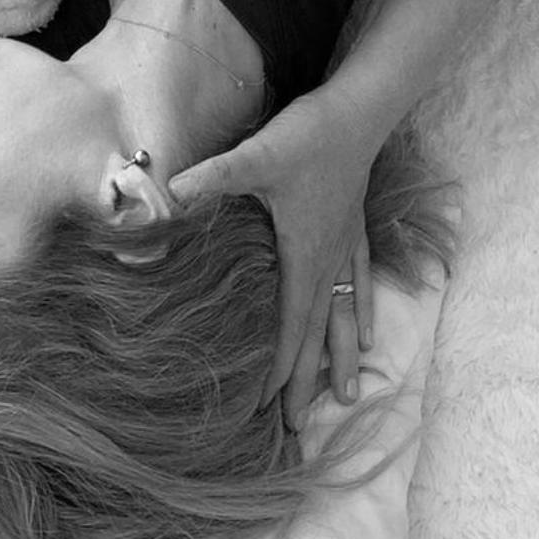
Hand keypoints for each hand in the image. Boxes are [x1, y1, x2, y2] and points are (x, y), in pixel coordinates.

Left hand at [171, 90, 378, 424]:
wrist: (359, 110)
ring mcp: (345, 245)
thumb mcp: (257, 157)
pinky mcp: (353, 228)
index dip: (280, 369)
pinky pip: (359, 282)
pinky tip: (368, 333)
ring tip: (349, 395)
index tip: (266, 409)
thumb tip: (170, 196)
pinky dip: (361, 311)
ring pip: (345, 314)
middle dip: (309, 381)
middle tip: (298, 428)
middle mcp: (329, 259)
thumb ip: (214, 178)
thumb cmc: (309, 135)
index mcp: (304, 254)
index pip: (290, 325)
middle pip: (318, 332)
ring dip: (343, 356)